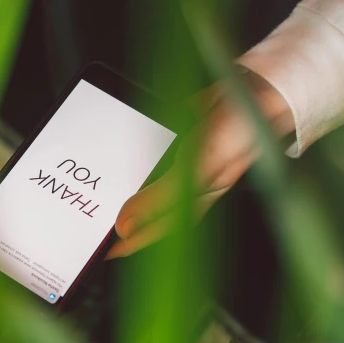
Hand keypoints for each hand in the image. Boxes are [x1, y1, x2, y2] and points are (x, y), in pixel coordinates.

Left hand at [106, 71, 294, 258]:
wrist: (254, 90)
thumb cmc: (242, 134)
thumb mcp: (198, 171)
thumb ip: (159, 198)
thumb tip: (125, 225)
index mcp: (192, 202)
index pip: (152, 232)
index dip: (126, 244)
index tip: (98, 253)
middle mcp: (183, 185)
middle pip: (142, 207)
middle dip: (118, 215)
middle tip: (90, 221)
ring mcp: (176, 161)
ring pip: (141, 179)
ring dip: (121, 182)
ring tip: (93, 189)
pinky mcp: (171, 136)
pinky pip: (145, 148)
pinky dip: (129, 149)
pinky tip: (115, 148)